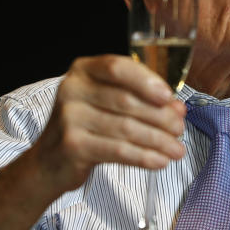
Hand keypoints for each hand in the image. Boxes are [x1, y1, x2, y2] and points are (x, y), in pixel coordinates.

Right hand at [0, 54, 185, 229]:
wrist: (49, 162)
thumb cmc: (85, 127)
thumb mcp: (105, 103)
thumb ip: (138, 99)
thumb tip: (177, 109)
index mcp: (82, 70)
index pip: (117, 67)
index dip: (146, 81)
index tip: (169, 97)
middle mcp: (72, 89)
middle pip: (126, 101)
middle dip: (160, 117)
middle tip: (179, 128)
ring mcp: (69, 118)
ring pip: (126, 128)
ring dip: (158, 141)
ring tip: (176, 150)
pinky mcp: (73, 146)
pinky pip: (118, 151)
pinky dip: (144, 157)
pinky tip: (160, 161)